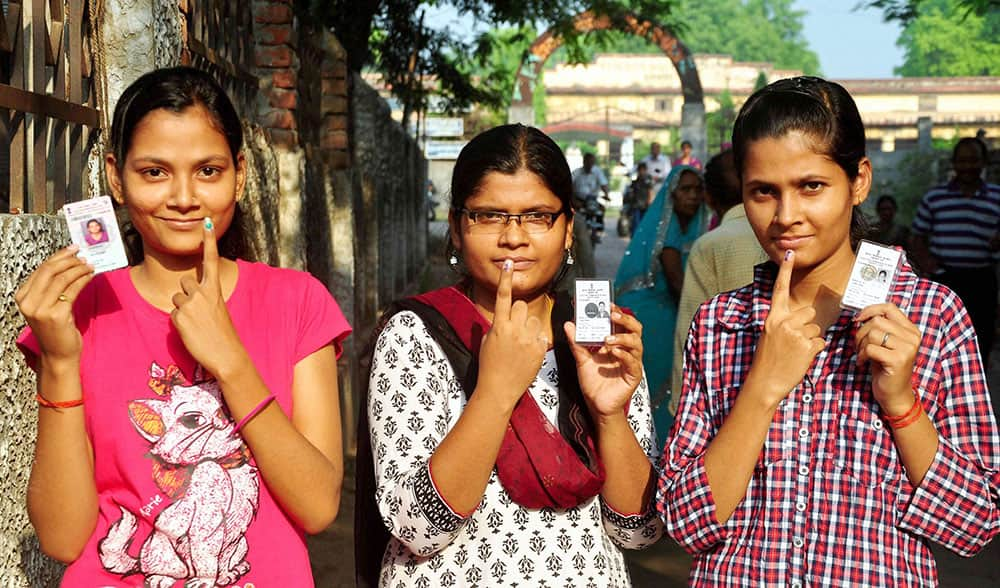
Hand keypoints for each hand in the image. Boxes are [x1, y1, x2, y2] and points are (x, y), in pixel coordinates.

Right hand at [14, 245, 94, 362]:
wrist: (58, 354)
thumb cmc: (56, 329)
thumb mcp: (47, 306)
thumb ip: (50, 288)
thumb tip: (69, 262)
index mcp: (22, 296)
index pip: (41, 269)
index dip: (58, 256)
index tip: (73, 249)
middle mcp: (28, 302)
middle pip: (50, 270)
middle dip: (69, 260)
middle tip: (83, 255)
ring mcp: (40, 309)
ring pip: (62, 279)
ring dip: (79, 269)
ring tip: (90, 265)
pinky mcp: (56, 315)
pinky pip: (72, 290)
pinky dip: (83, 280)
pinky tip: (90, 276)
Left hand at [169, 218, 246, 376]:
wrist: (226, 355)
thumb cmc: (224, 334)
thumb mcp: (218, 310)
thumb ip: (205, 298)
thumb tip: (187, 298)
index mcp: (216, 289)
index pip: (210, 260)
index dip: (209, 241)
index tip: (207, 222)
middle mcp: (202, 292)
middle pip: (184, 282)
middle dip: (187, 295)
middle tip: (199, 313)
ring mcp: (190, 304)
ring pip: (176, 299)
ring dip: (183, 311)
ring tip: (196, 325)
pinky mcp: (179, 317)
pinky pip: (173, 315)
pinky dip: (180, 325)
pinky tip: (191, 332)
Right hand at [475, 260, 548, 412]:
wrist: (499, 389)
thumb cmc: (489, 366)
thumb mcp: (486, 342)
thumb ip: (495, 326)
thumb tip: (502, 317)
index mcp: (498, 326)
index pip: (502, 296)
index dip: (505, 279)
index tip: (508, 264)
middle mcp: (514, 329)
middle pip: (521, 306)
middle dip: (518, 314)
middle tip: (513, 329)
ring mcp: (529, 339)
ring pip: (534, 319)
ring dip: (528, 327)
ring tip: (521, 344)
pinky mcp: (540, 348)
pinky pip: (541, 334)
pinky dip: (536, 341)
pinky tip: (528, 353)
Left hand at [563, 306, 643, 419]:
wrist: (596, 405)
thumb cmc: (593, 382)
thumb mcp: (581, 359)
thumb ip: (576, 342)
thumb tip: (569, 324)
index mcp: (617, 343)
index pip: (622, 323)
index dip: (617, 312)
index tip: (607, 304)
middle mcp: (627, 350)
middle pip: (635, 329)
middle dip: (625, 319)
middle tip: (612, 315)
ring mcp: (632, 362)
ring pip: (637, 343)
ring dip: (623, 337)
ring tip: (608, 339)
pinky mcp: (633, 375)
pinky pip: (633, 362)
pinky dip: (624, 355)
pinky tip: (614, 352)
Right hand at [745, 250, 824, 406]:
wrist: (764, 382)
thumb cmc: (768, 360)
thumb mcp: (770, 337)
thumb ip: (783, 324)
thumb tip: (805, 318)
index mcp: (772, 318)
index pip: (780, 289)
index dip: (785, 270)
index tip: (789, 253)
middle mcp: (783, 322)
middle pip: (809, 312)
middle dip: (807, 325)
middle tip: (795, 342)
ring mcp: (795, 334)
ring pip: (816, 328)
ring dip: (811, 340)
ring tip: (796, 352)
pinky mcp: (807, 346)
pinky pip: (821, 342)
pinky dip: (815, 351)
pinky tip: (802, 359)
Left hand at [854, 303, 920, 414]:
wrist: (894, 394)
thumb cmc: (886, 368)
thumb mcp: (884, 344)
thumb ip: (879, 328)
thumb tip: (859, 316)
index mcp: (910, 330)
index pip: (889, 307)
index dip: (870, 310)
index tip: (857, 319)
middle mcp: (912, 337)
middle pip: (877, 321)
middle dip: (861, 332)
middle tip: (858, 346)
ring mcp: (907, 348)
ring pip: (873, 333)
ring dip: (860, 344)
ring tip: (862, 355)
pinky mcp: (898, 359)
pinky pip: (870, 348)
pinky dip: (861, 355)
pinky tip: (862, 363)